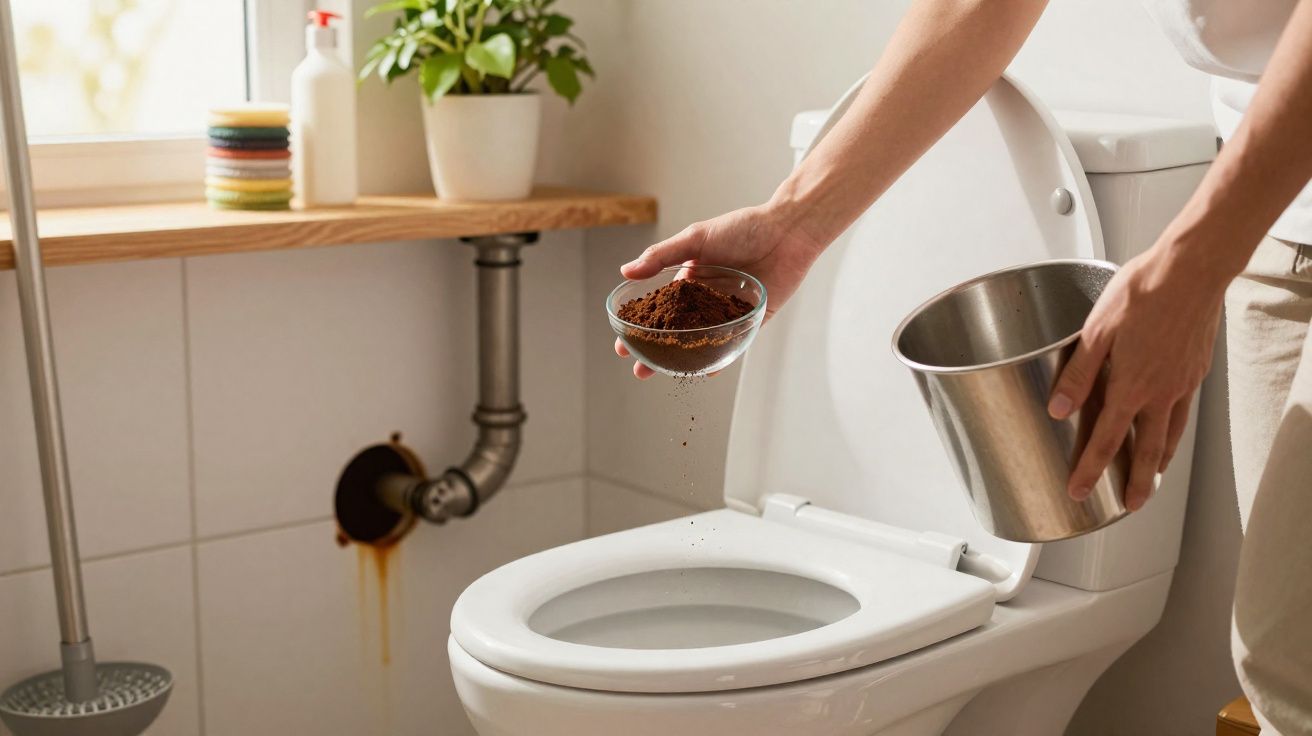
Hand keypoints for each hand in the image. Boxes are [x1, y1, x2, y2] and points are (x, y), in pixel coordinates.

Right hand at [615, 204, 825, 378]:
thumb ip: (661, 256)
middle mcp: (707, 299)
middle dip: (657, 352)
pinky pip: (734, 342)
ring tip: (668, 375)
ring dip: (685, 359)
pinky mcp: (753, 320)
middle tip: (638, 369)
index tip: (622, 345)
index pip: (660, 310)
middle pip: (678, 331)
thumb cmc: (741, 228)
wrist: (786, 231)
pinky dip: (721, 357)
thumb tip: (626, 270)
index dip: (641, 328)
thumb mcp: (695, 239)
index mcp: (690, 280)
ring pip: (703, 341)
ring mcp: (729, 312)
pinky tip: (707, 370)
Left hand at [1048, 242, 1227, 510]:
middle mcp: (1160, 392)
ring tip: (1153, 478)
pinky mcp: (1195, 369)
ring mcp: (1182, 382)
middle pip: (1147, 450)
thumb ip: (1076, 374)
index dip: (1090, 469)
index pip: (1106, 440)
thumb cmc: (1141, 292)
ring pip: (1171, 434)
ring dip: (1159, 460)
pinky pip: (1184, 411)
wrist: (1191, 270)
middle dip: (1137, 483)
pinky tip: (1170, 427)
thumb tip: (1057, 409)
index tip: (1079, 491)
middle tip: (1131, 506)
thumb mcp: (1094, 331)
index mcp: (1131, 386)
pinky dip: (1176, 430)